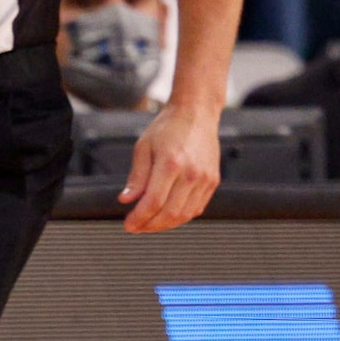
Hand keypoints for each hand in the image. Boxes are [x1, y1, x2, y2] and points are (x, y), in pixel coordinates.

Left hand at [121, 99, 221, 233]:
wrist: (196, 113)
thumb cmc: (168, 127)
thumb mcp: (143, 147)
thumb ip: (136, 177)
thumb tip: (126, 199)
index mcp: (171, 164)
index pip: (153, 202)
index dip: (139, 218)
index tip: (128, 224)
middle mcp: (191, 173)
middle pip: (170, 213)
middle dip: (150, 225)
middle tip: (137, 227)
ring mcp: (205, 179)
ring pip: (185, 215)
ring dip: (165, 224)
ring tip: (149, 223)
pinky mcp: (213, 181)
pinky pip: (197, 208)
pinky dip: (181, 216)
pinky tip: (167, 214)